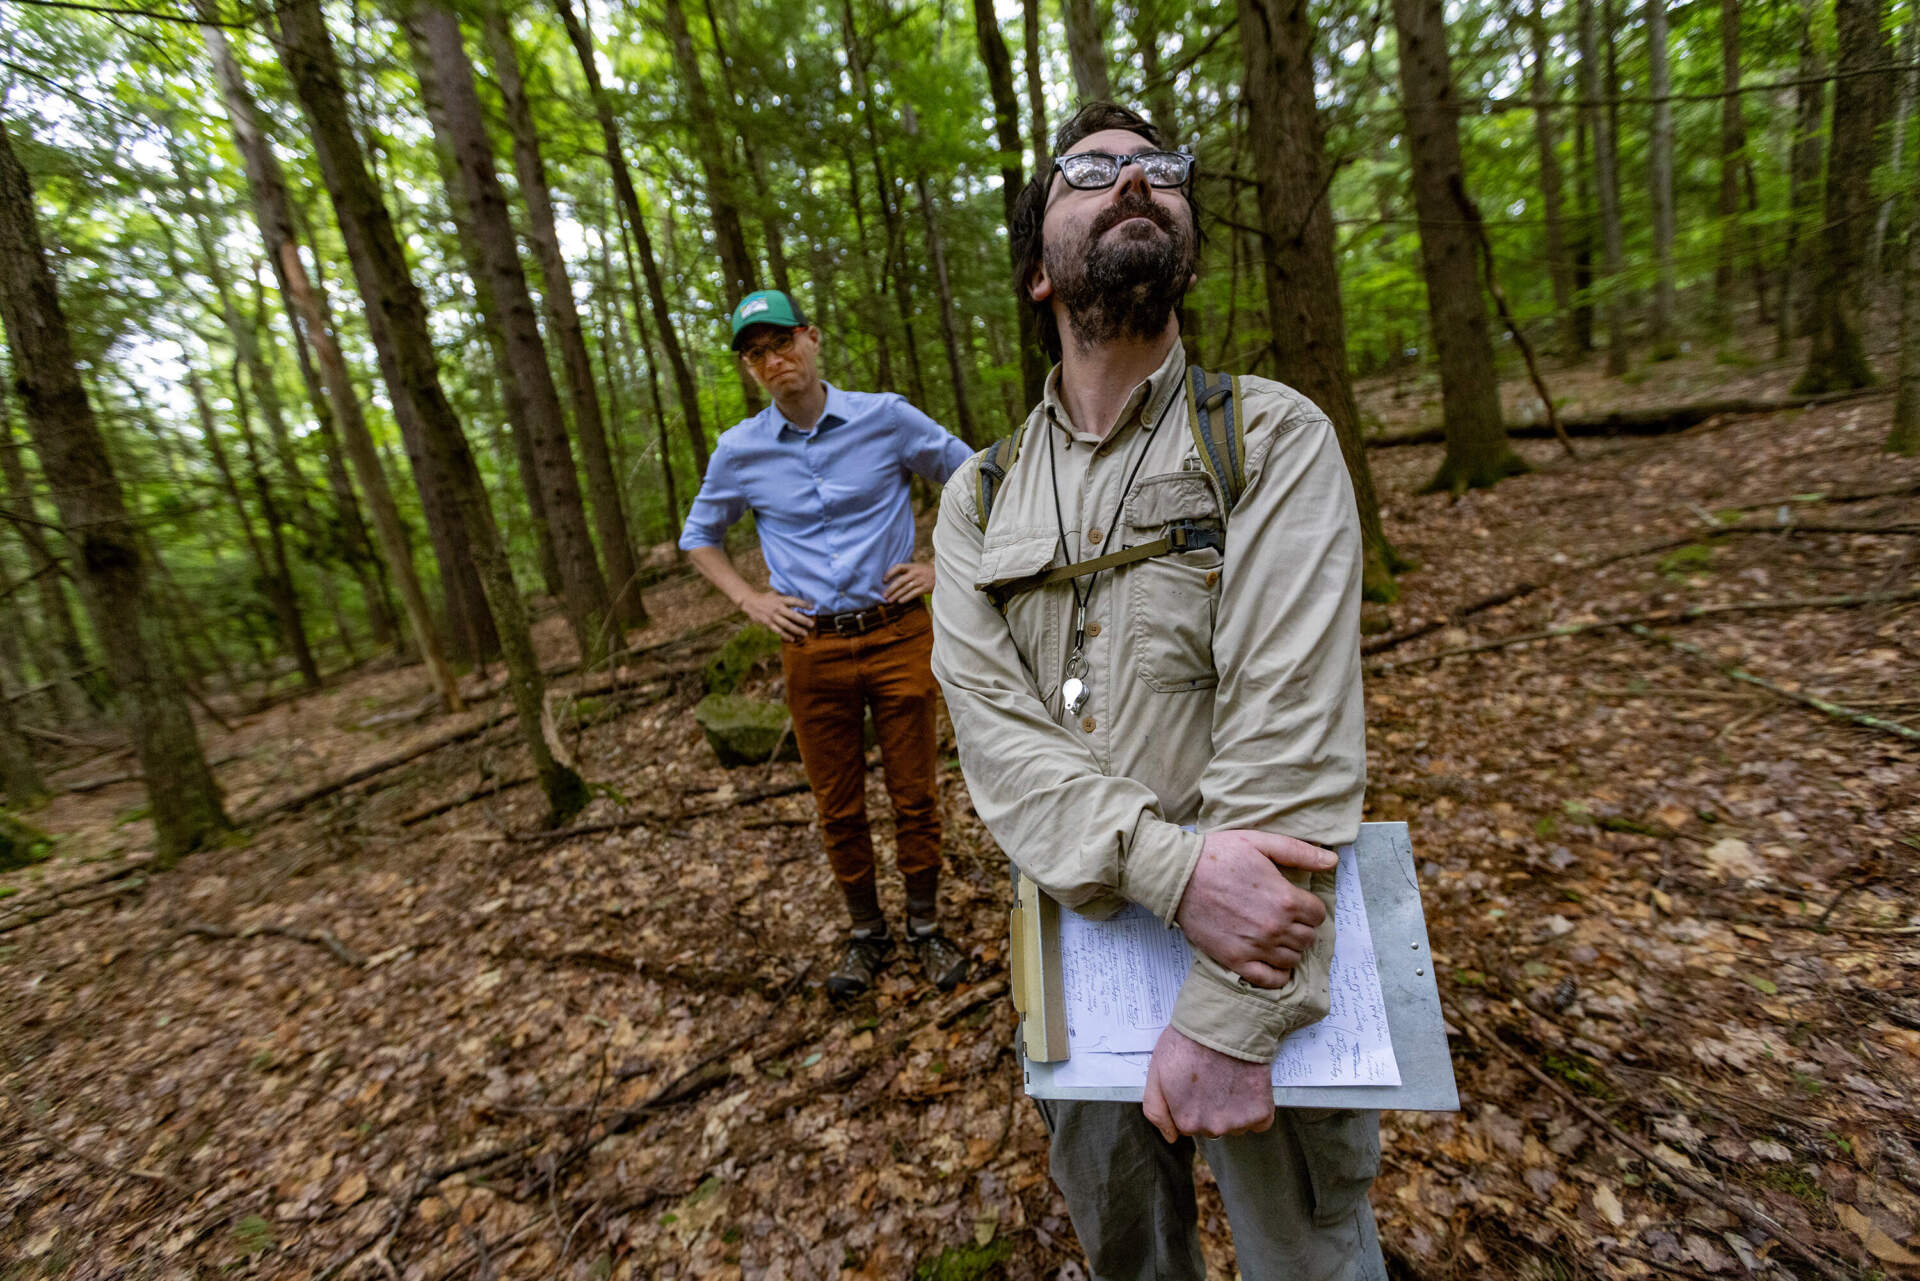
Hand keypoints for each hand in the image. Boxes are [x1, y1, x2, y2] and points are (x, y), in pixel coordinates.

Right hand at [738, 589, 814, 640]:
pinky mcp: (768, 622)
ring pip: (786, 624)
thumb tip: (799, 599)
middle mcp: (777, 608)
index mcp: (780, 599)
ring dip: (796, 629)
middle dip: (803, 620)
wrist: (750, 601)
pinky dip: (785, 635)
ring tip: (805, 633)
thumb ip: (785, 597)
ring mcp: (772, 616)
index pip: (794, 601)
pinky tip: (792, 639)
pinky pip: (778, 630)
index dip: (803, 604)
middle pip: (792, 615)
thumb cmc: (766, 598)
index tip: (812, 607)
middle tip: (812, 624)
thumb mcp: (776, 594)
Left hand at [882, 561, 934, 602]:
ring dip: (896, 595)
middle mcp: (915, 573)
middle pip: (900, 581)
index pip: (898, 567)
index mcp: (912, 566)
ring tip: (889, 600)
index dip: (890, 573)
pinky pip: (913, 594)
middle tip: (884, 595)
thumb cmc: (925, 571)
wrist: (942, 574)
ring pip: (905, 589)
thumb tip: (891, 580)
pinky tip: (900, 601)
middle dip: (891, 589)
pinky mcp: (925, 588)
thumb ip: (906, 571)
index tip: (883, 580)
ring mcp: (920, 581)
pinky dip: (906, 598)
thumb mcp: (917, 567)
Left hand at [1142, 1025, 1273, 1140]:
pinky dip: (1256, 1107)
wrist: (1225, 1023)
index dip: (1189, 1101)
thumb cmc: (1188, 1043)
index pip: (1187, 1124)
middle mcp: (1213, 1128)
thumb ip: (1156, 1110)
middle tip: (1212, 1076)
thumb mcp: (1156, 1072)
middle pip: (1211, 1126)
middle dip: (1211, 1106)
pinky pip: (1259, 1122)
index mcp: (1186, 1121)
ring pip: (1235, 1124)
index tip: (1193, 1081)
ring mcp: (1239, 1122)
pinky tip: (1247, 1084)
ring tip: (1229, 1077)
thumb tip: (1171, 1137)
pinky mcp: (1262, 1113)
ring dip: (1234, 1108)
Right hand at [1174, 830, 1334, 987]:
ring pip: (1292, 959)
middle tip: (1285, 918)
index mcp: (1285, 899)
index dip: (1309, 907)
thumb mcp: (1260, 842)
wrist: (1178, 876)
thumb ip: (1298, 852)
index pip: (1318, 914)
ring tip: (1276, 936)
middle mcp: (1275, 927)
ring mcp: (1256, 947)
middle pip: (1308, 938)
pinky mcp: (1235, 960)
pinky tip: (1270, 960)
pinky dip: (1276, 974)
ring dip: (1289, 948)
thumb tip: (1332, 861)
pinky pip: (1269, 979)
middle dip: (1301, 928)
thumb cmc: (1218, 855)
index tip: (1297, 903)